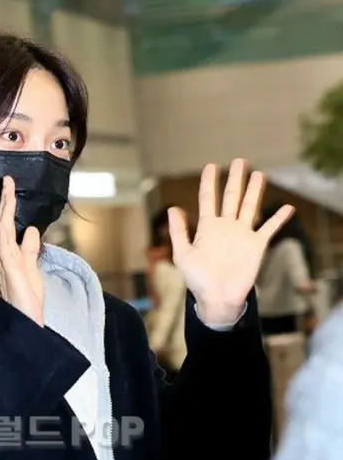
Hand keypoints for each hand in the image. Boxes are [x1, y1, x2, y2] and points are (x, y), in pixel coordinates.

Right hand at [0, 176, 44, 325]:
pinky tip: (7, 216)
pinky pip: (6, 244)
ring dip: (5, 208)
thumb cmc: (29, 299)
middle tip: (7, 179)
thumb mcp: (34, 269)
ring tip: (8, 188)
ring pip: (3, 228)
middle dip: (6, 200)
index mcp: (11, 253)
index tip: (11, 187)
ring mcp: (5, 260)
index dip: (9, 206)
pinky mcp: (9, 268)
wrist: (27, 322)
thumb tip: (33, 229)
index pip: (9, 225)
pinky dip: (6, 229)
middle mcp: (5, 254)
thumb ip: (31, 250)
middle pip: (4, 222)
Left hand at [168, 159, 294, 324]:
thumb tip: (172, 208)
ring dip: (255, 191)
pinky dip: (278, 219)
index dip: (209, 182)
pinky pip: (269, 229)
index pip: (208, 199)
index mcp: (207, 227)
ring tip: (259, 174)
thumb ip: (179, 231)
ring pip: (250, 207)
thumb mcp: (183, 254)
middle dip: (236, 179)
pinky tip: (287, 207)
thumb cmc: (197, 279)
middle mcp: (225, 227)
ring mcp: (242, 235)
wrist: (217, 298)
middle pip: (232, 197)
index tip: (211, 166)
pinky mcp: (256, 246)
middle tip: (240, 160)